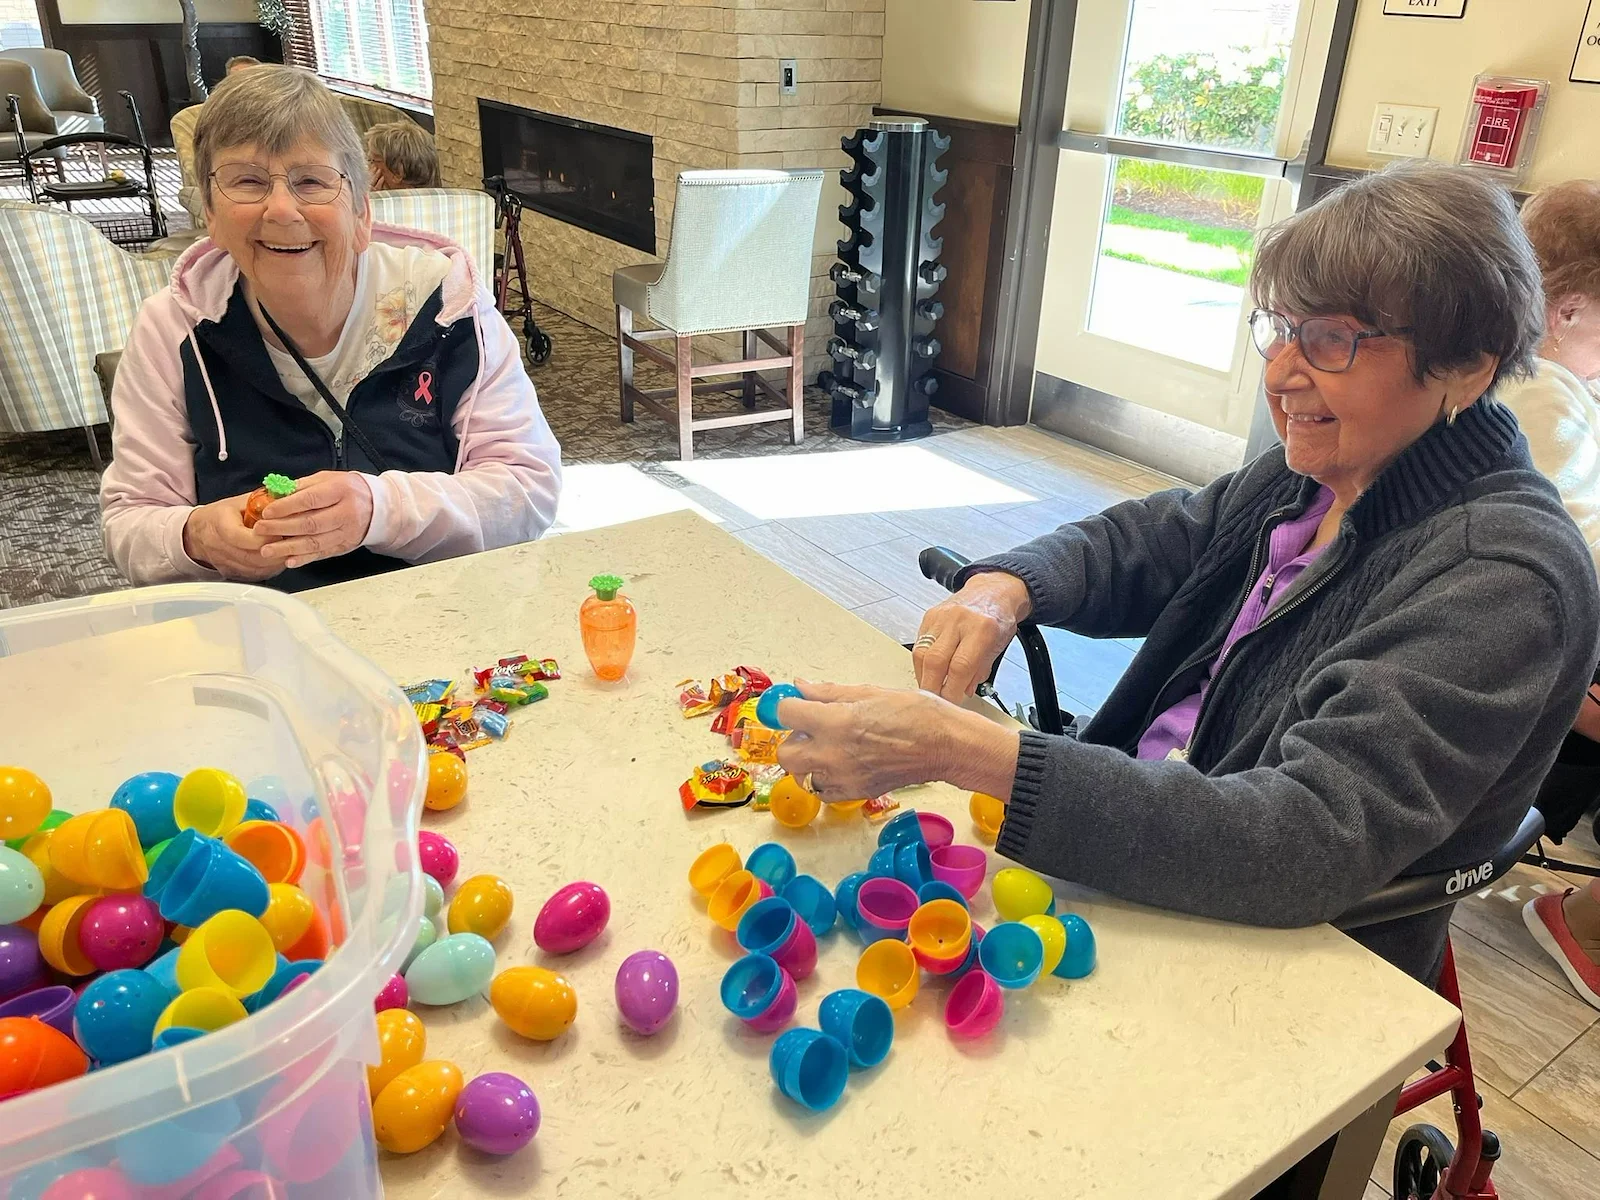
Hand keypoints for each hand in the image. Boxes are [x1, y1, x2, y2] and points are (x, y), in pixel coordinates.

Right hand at [182, 494, 284, 581]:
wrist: (199, 534)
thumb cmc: (221, 516)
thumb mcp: (238, 502)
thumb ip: (261, 502)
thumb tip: (287, 498)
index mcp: (220, 525)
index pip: (242, 538)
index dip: (265, 537)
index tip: (282, 531)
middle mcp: (220, 547)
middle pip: (253, 556)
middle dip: (277, 549)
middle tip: (293, 541)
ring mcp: (226, 564)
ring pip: (258, 568)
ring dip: (277, 560)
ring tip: (289, 549)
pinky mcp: (234, 574)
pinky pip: (257, 574)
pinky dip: (272, 567)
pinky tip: (279, 558)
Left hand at [253, 471, 373, 568]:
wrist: (379, 507)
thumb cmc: (348, 490)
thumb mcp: (328, 479)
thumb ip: (302, 486)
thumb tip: (276, 494)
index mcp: (341, 491)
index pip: (310, 500)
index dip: (286, 507)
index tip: (267, 512)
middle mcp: (346, 513)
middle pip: (310, 523)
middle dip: (281, 528)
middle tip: (260, 530)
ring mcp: (347, 532)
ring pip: (315, 542)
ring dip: (288, 548)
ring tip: (267, 550)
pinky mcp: (345, 546)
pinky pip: (322, 554)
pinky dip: (304, 559)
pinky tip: (289, 561)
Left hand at [775, 681, 1019, 801]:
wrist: (945, 746)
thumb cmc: (916, 714)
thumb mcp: (870, 692)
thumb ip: (829, 692)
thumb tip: (801, 687)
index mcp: (836, 722)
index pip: (786, 714)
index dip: (787, 706)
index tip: (794, 704)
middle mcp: (833, 753)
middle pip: (786, 753)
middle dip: (793, 739)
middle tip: (811, 729)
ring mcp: (843, 778)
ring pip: (802, 775)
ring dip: (808, 761)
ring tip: (829, 748)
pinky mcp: (854, 793)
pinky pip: (822, 790)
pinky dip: (824, 779)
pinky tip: (840, 764)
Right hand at [914, 572, 1031, 701]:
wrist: (993, 591)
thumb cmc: (998, 618)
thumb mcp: (998, 647)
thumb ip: (979, 671)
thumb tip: (962, 691)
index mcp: (982, 628)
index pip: (960, 667)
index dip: (952, 690)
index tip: (951, 702)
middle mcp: (959, 620)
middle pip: (935, 660)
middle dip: (932, 687)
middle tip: (936, 701)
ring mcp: (941, 617)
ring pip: (921, 653)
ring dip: (923, 676)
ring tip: (931, 687)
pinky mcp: (929, 616)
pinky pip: (919, 644)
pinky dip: (921, 662)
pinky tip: (927, 671)